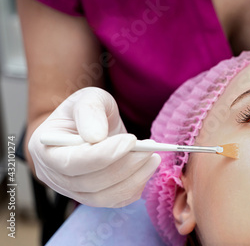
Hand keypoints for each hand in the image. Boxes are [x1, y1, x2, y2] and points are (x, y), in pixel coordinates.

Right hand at [28, 87, 160, 207]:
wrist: (92, 124)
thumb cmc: (88, 110)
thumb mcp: (89, 98)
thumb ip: (90, 111)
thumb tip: (95, 136)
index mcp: (45, 148)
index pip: (71, 163)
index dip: (102, 156)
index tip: (130, 141)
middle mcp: (53, 175)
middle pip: (90, 183)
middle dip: (124, 166)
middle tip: (150, 149)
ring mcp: (72, 190)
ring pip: (103, 196)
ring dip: (133, 179)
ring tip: (154, 158)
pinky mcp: (92, 196)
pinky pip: (114, 201)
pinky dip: (134, 187)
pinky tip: (147, 169)